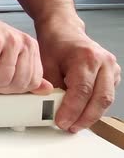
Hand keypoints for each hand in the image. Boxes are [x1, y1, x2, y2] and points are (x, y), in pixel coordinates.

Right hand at [0, 6, 53, 94]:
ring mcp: (8, 41)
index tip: (0, 77)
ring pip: (0, 79)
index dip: (12, 87)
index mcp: (30, 47)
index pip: (32, 82)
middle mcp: (23, 43)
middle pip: (16, 84)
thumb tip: (45, 89)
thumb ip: (26, 73)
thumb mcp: (7, 56)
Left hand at [36, 18, 120, 132]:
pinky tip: (83, 114)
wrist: (64, 30)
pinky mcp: (112, 74)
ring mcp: (111, 68)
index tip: (61, 121)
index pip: (82, 91)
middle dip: (84, 118)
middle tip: (69, 127)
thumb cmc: (55, 43)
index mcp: (86, 58)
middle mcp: (103, 62)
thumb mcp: (46, 64)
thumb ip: (51, 86)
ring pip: (106, 99)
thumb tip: (50, 108)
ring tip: (74, 124)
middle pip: (99, 99)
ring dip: (91, 115)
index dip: (72, 110)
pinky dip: (95, 107)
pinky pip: (106, 95)